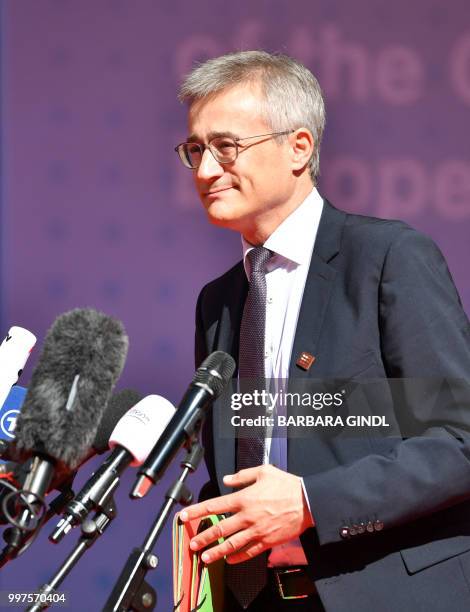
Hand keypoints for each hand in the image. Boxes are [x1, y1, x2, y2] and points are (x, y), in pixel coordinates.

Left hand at [179, 464, 313, 563]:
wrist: (308, 502)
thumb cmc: (287, 485)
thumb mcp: (264, 471)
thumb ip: (242, 475)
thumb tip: (227, 479)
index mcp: (243, 498)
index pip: (213, 505)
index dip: (196, 511)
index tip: (184, 516)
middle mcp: (247, 516)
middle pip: (219, 529)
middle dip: (202, 538)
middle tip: (192, 544)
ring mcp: (256, 531)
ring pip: (231, 544)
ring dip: (215, 552)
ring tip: (205, 558)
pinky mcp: (267, 541)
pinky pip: (249, 551)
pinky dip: (237, 557)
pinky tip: (229, 560)